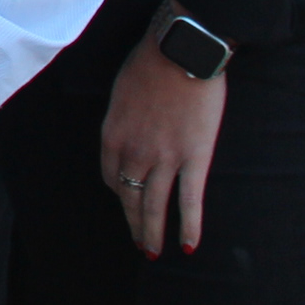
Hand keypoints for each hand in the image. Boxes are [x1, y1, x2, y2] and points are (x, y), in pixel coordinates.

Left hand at [101, 9, 228, 255]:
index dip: (118, 190)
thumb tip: (130, 133)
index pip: (109, 175)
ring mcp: (164, 159)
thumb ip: (123, 120)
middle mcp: (133, 153)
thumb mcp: (122, 92)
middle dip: (133, 223)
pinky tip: (187, 247)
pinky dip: (188, 227)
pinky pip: (189, 201)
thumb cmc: (150, 63)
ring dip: (153, 233)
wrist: (181, 51)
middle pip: (129, 197)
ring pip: (155, 206)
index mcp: (112, 135)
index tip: (126, 198)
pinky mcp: (194, 159)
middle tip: (139, 244)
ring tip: (154, 252)